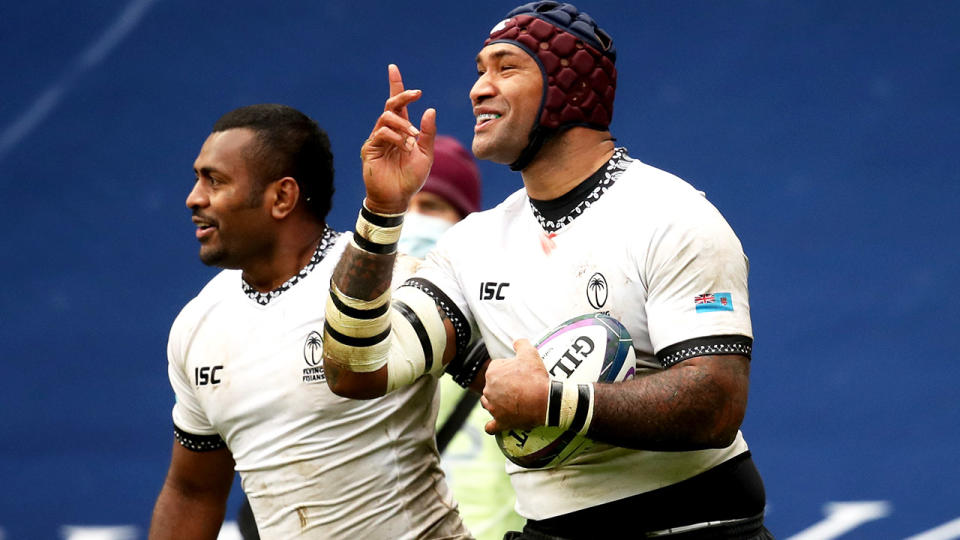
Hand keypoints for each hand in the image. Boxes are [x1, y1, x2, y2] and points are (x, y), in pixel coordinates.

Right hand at [361, 64, 436, 213]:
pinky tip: (404, 147)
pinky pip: (381, 133)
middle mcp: (387, 131)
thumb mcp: (426, 154)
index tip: (393, 68)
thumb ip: (428, 133)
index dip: (395, 85)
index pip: (397, 104)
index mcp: (401, 130)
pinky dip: (395, 137)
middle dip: (402, 95)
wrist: (398, 198)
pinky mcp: (369, 149)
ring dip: (403, 124)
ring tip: (413, 138)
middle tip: (417, 94)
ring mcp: (377, 139)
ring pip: (386, 118)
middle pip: (390, 105)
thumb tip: (430, 109)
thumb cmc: (411, 178)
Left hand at [481, 339, 549, 433]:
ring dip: (495, 402)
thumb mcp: (530, 353)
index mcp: (492, 372)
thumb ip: (521, 344)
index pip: (496, 368)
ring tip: (508, 402)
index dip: (508, 369)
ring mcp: (493, 407)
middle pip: (492, 385)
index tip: (518, 372)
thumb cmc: (536, 377)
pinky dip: (492, 425)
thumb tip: (516, 341)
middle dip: (501, 386)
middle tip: (518, 387)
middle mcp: (488, 390)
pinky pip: (490, 426)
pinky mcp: (500, 422)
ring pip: (488, 403)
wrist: (546, 401)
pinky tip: (495, 423)